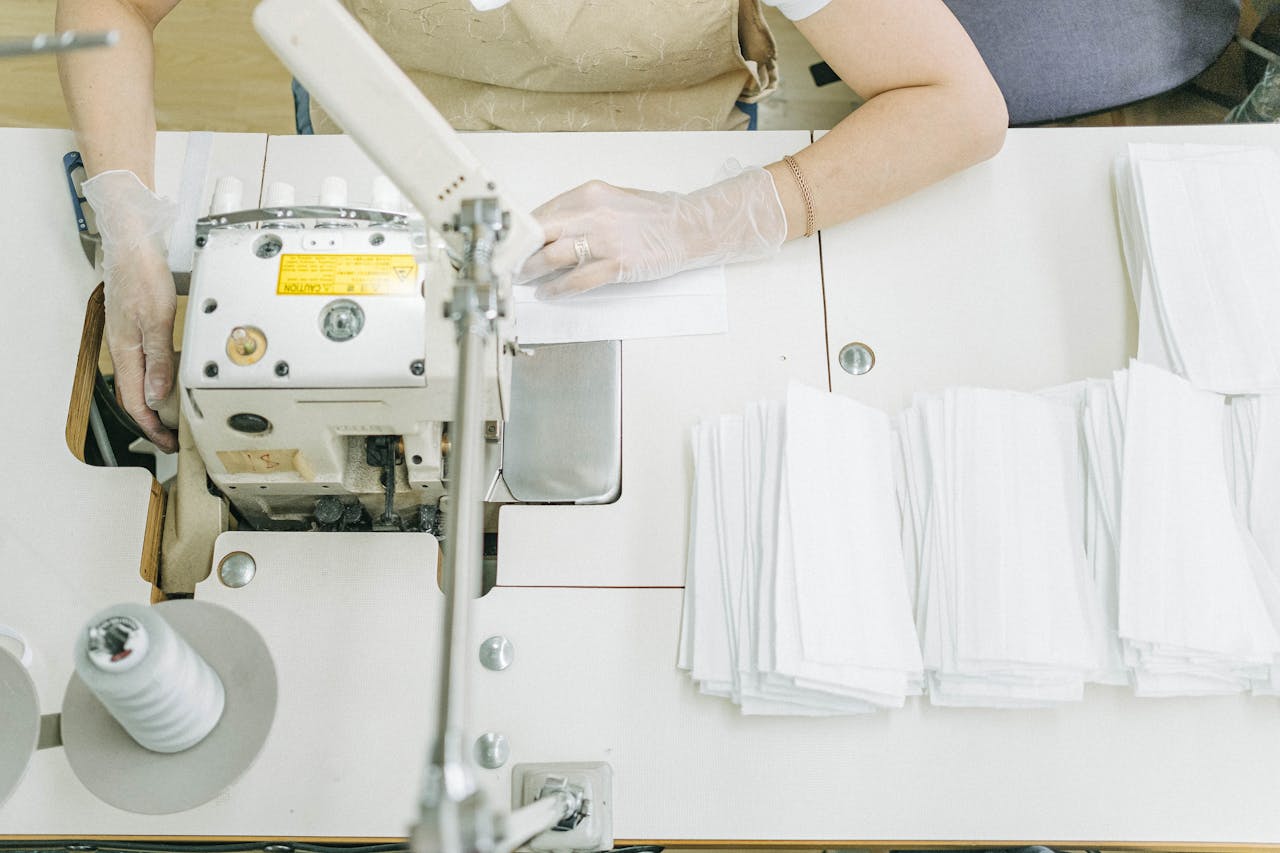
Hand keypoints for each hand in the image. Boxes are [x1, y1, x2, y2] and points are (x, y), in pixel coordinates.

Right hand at [82, 171, 178, 452]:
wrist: (132, 243)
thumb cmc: (142, 273)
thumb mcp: (157, 319)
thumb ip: (158, 359)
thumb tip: (157, 396)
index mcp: (125, 350)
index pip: (134, 402)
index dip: (151, 427)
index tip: (166, 443)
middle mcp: (124, 347)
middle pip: (135, 395)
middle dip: (153, 421)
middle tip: (172, 437)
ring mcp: (129, 338)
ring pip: (140, 380)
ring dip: (156, 402)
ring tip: (174, 417)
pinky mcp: (137, 327)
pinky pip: (145, 363)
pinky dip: (157, 380)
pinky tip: (171, 381)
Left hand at [516, 166, 787, 299]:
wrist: (690, 227)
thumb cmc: (654, 215)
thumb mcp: (612, 200)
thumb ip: (580, 211)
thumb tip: (548, 229)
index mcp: (589, 193)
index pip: (541, 212)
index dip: (519, 231)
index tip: (505, 242)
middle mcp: (593, 212)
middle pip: (538, 233)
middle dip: (516, 251)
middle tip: (503, 264)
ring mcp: (605, 240)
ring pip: (551, 257)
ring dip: (531, 272)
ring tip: (521, 279)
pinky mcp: (618, 264)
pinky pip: (576, 280)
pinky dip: (557, 289)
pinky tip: (548, 293)